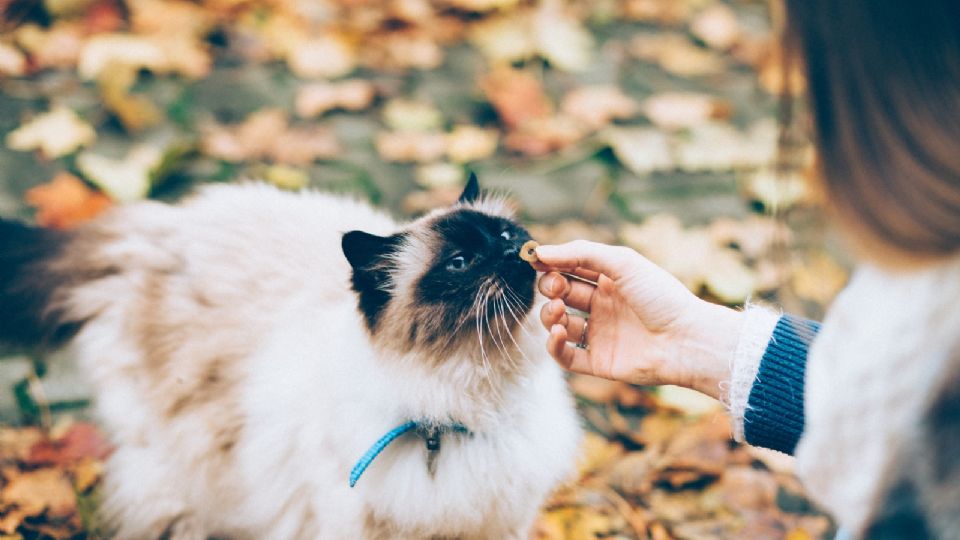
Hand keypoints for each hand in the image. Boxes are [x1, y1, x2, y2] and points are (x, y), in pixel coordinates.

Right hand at [534, 241, 743, 399]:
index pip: (571, 269)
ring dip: (549, 315)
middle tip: (556, 288)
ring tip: (558, 311)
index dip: (552, 264)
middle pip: (561, 295)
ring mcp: (600, 335)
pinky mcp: (599, 362)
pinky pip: (565, 356)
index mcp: (610, 281)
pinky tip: (559, 332)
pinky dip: (554, 345)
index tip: (536, 261)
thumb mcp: (622, 262)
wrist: (686, 339)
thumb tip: (540, 253)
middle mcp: (603, 307)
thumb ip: (580, 253)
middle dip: (550, 288)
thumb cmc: (661, 296)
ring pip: (559, 324)